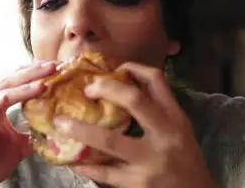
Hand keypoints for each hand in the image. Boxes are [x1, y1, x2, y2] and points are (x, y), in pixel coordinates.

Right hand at [0, 61, 56, 187]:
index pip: (18, 83)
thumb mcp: (19, 148)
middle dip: (33, 73)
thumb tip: (57, 132)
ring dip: (19, 88)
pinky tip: (4, 98)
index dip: (37, 74)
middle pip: (10, 82)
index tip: (59, 67)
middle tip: (54, 66)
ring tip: (41, 84)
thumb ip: (34, 136)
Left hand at [53, 62, 215, 187]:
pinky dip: (84, 165)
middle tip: (87, 90)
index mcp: (175, 118)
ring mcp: (150, 161)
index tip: (114, 69)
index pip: (156, 80)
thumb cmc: (184, 161)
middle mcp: (165, 135)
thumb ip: (156, 110)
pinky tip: (72, 161)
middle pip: (134, 100)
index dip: (132, 68)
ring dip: (80, 130)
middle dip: (106, 88)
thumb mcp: (178, 130)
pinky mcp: (137, 184)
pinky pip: (104, 172)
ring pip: (110, 140)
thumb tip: (121, 87)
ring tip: (60, 123)